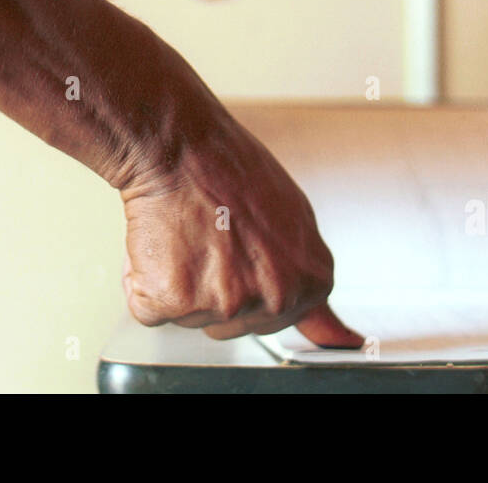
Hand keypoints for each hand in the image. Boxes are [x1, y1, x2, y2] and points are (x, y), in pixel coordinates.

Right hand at [119, 111, 362, 347]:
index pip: (278, 318)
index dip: (249, 282)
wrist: (181, 147)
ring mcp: (227, 302)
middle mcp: (276, 297)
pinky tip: (163, 242)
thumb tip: (343, 341)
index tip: (242, 256)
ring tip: (189, 234)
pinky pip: (149, 309)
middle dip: (215, 289)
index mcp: (312, 281)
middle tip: (214, 236)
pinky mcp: (177, 301)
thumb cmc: (231, 172)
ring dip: (180, 283)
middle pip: (233, 325)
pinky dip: (144, 281)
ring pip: (191, 318)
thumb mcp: (295, 222)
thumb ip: (309, 284)